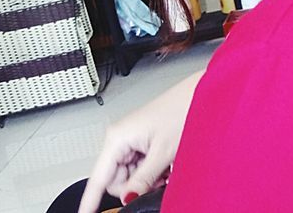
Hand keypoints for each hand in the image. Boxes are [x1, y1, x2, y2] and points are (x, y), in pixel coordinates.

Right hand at [78, 73, 198, 212]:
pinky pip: (140, 166)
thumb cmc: (183, 110)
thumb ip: (143, 179)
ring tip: (167, 169)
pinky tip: (166, 165)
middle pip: (117, 180)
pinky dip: (153, 171)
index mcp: (118, 137)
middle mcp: (121, 137)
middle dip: (135, 187)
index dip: (90, 199)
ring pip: (130, 175)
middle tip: (158, 181)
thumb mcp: (163, 153)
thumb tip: (128, 198)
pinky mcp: (143, 140)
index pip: (98, 178)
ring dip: (147, 179)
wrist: (201, 93)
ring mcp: (131, 139)